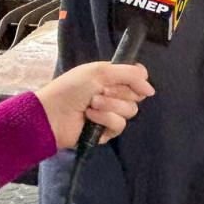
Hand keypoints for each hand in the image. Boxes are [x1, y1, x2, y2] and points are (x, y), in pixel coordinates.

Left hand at [34, 62, 154, 149]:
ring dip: (110, 106)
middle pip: (136, 96)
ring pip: (130, 111)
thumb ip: (129, 75)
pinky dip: (105, 119)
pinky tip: (90, 117)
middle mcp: (113, 95)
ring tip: (91, 104)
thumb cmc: (71, 88)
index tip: (131, 80)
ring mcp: (110, 114)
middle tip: (100, 91)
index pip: (138, 79)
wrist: (52, 113)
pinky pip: (119, 125)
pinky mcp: (106, 132)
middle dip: (119, 93)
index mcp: (110, 78)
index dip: (137, 81)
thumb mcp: (99, 72)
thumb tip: (151, 90)